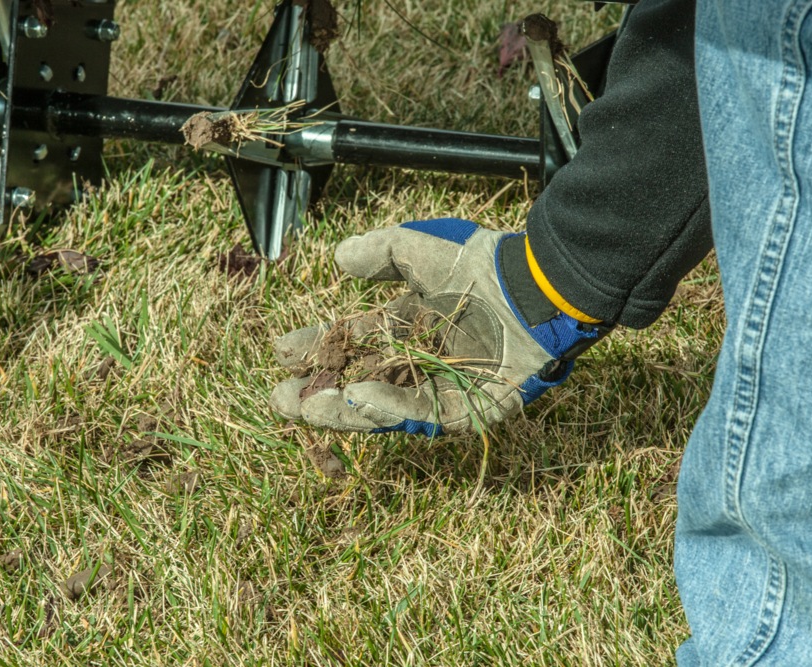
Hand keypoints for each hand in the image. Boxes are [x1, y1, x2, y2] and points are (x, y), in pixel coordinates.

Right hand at [269, 219, 606, 434]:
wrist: (531, 291)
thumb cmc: (481, 266)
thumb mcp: (420, 249)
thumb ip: (381, 253)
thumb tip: (339, 259)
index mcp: (411, 323)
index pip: (355, 340)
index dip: (318, 344)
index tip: (282, 350)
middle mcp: (421, 359)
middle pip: (360, 380)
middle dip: (319, 390)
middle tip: (280, 398)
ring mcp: (442, 387)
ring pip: (382, 405)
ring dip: (342, 408)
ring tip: (305, 407)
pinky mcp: (465, 410)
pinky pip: (420, 411)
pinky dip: (388, 406)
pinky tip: (357, 398)